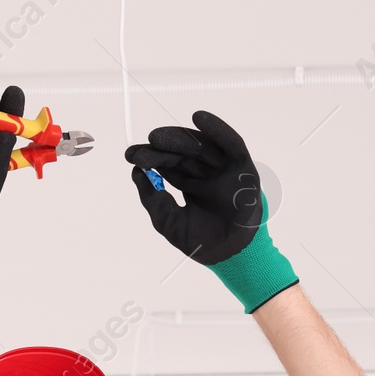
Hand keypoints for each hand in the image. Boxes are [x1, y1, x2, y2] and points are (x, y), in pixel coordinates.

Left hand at [123, 110, 298, 312]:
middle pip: (181, 154)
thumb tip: (136, 174)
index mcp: (191, 185)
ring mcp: (224, 169)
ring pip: (201, 146)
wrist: (230, 257)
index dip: (150, 158)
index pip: (168, 166)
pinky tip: (199, 118)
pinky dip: (218, 129)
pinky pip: (232, 144)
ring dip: (179, 138)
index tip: (131, 156)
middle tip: (140, 149)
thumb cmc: (202, 243)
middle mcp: (206, 174)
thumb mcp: (168, 221)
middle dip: (160, 149)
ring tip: (157, 137)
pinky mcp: (243, 167)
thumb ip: (152, 199)